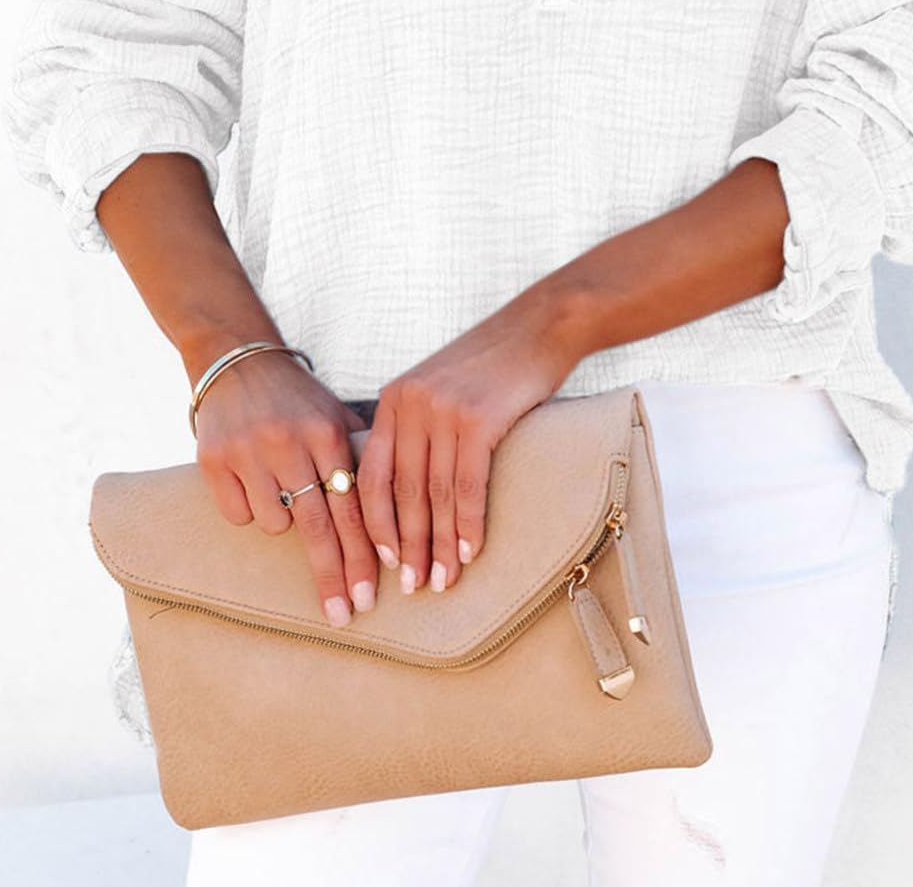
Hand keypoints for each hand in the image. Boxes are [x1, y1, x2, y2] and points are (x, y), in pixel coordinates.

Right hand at [192, 349, 380, 629]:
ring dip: (282, 520)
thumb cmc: (296, 396)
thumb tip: (398, 512)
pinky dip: (247, 508)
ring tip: (281, 485)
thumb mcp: (334, 414)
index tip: (370, 597)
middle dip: (333, 576)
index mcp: (326, 433)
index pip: (352, 508)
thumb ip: (360, 457)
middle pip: (317, 528)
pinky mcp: (213, 461)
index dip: (362, 557)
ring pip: (274, 524)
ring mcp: (248, 453)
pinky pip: (237, 514)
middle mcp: (289, 443)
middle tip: (345, 615)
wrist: (236, 359)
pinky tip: (250, 481)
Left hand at [355, 287, 581, 595]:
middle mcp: (410, 403)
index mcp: (395, 398)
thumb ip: (420, 426)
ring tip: (443, 580)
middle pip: (400, 490)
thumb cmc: (496, 364)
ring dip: (438, 544)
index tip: (384, 561)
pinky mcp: (477, 418)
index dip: (376, 523)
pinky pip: (467, 484)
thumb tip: (411, 488)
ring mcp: (443, 410)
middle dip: (406, 545)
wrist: (542, 325)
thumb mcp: (442, 386)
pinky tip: (471, 550)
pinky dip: (468, 523)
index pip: (370, 474)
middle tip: (412, 587)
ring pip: (434, 494)